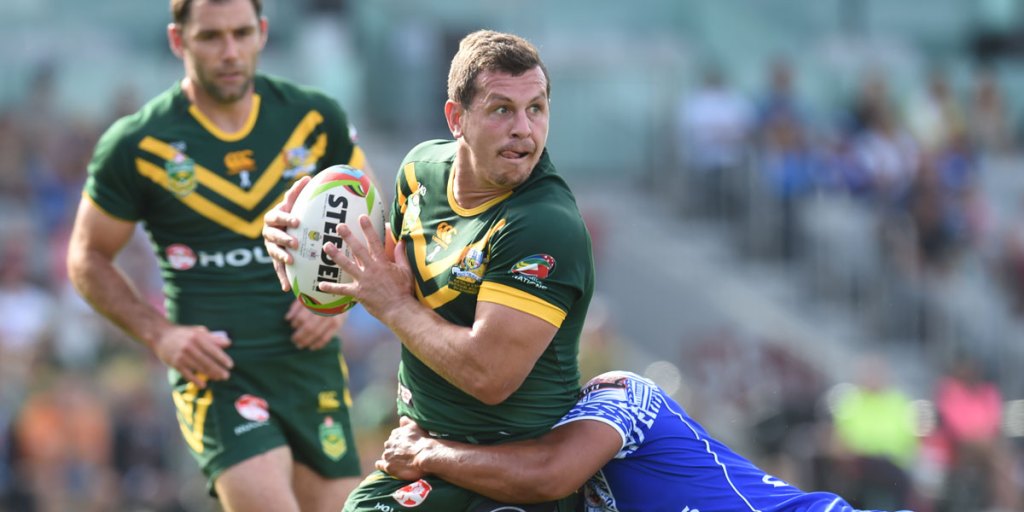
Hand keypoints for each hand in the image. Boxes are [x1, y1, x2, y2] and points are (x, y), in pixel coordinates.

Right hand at [153, 326, 233, 387]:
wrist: (160, 335)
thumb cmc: (183, 333)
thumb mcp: (197, 331)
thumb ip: (213, 338)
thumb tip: (228, 343)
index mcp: (197, 337)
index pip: (213, 349)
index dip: (222, 358)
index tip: (230, 365)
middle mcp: (190, 346)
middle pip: (207, 360)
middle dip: (218, 369)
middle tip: (227, 376)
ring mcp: (182, 355)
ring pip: (198, 367)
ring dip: (210, 374)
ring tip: (219, 378)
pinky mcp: (175, 363)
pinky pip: (187, 374)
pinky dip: (195, 380)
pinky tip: (203, 385)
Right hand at [263, 175, 309, 291]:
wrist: (288, 228)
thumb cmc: (293, 213)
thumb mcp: (295, 203)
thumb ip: (298, 193)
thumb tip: (307, 178)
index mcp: (273, 218)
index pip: (276, 217)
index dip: (284, 219)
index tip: (296, 221)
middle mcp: (269, 233)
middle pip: (273, 236)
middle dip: (283, 239)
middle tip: (295, 242)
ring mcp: (271, 247)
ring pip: (274, 253)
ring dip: (281, 257)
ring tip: (291, 261)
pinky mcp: (276, 261)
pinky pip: (278, 270)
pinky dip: (282, 279)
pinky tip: (286, 289)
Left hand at [286, 299, 346, 349]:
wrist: (342, 294)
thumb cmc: (320, 295)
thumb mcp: (308, 294)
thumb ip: (296, 305)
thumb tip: (287, 319)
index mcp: (314, 302)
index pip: (302, 317)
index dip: (295, 323)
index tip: (292, 326)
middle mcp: (323, 311)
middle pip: (308, 327)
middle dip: (299, 336)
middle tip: (293, 340)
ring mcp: (331, 318)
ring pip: (316, 334)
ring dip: (306, 341)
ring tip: (299, 345)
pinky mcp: (337, 324)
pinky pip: (326, 337)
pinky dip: (318, 344)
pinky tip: (311, 347)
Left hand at [320, 215, 415, 326]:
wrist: (400, 310)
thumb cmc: (404, 290)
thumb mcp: (406, 271)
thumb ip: (401, 255)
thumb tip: (401, 241)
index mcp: (383, 263)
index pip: (374, 242)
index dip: (368, 229)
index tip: (362, 217)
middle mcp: (371, 269)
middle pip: (358, 250)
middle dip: (348, 237)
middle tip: (339, 226)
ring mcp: (363, 281)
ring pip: (347, 266)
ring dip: (336, 256)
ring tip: (326, 246)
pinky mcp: (358, 293)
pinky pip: (342, 290)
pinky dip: (332, 288)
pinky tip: (320, 285)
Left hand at [376, 417, 431, 479]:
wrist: (425, 456)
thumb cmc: (423, 441)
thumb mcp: (416, 425)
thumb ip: (407, 421)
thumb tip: (401, 419)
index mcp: (395, 433)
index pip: (395, 437)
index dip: (401, 441)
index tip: (407, 445)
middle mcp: (389, 443)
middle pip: (389, 446)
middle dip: (395, 449)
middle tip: (405, 454)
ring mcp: (387, 455)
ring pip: (386, 455)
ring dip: (391, 457)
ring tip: (401, 462)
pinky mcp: (388, 466)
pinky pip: (380, 465)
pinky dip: (381, 465)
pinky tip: (384, 465)